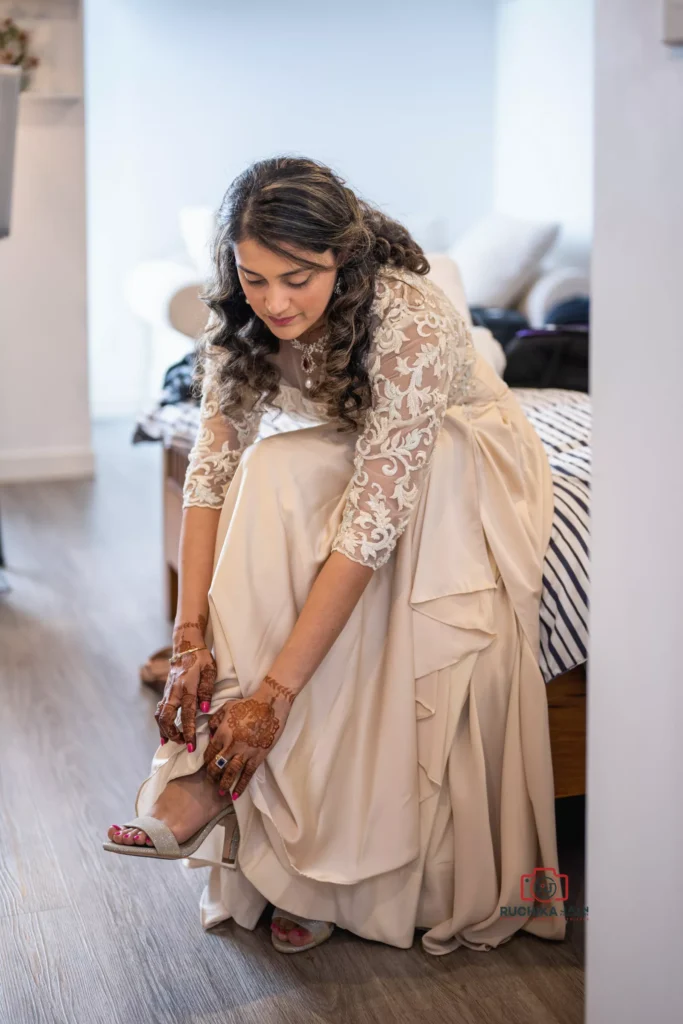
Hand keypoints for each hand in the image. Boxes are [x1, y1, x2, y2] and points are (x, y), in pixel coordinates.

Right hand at [155, 618, 216, 748]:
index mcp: (186, 686)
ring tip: (173, 742)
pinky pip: (160, 711)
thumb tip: (205, 710)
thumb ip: (207, 690)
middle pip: (166, 717)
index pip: (187, 713)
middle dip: (173, 733)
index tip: (190, 745)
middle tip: (182, 744)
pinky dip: (161, 724)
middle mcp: (174, 691)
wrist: (186, 646)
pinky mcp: (165, 693)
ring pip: (160, 715)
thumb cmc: (201, 659)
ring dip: (165, 730)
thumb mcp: (210, 670)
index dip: (188, 730)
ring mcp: (167, 692)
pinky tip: (164, 734)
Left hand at [203, 674, 296, 798]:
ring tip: (221, 792)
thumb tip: (210, 732)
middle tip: (211, 781)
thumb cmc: (248, 704)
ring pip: (230, 773)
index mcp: (222, 733)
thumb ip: (215, 720)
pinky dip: (241, 786)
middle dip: (212, 776)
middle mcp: (231, 746)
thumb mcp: (227, 707)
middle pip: (217, 765)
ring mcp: (245, 753)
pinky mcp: (257, 757)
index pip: (209, 752)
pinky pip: (247, 775)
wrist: (270, 705)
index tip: (205, 766)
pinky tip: (236, 795)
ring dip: (224, 784)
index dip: (206, 761)